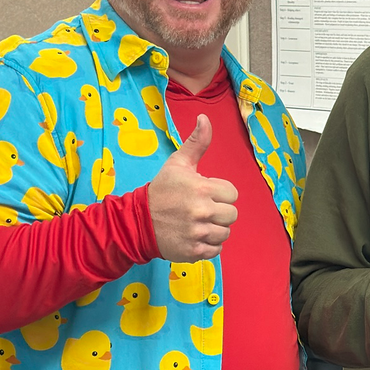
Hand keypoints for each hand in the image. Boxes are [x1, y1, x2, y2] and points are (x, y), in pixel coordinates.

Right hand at [147, 116, 238, 259]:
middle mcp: (201, 211)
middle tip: (200, 209)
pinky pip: (216, 250)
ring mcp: (198, 233)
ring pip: (225, 233)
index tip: (204, 194)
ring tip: (197, 222)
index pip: (232, 194)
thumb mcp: (178, 164)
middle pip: (231, 214)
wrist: (137, 221)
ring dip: (214, 229)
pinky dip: (208, 245)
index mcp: (202, 188)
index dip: (219, 193)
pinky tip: (194, 235)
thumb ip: (197, 142)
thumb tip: (205, 118)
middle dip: (218, 211)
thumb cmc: (161, 190)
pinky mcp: (194, 251)